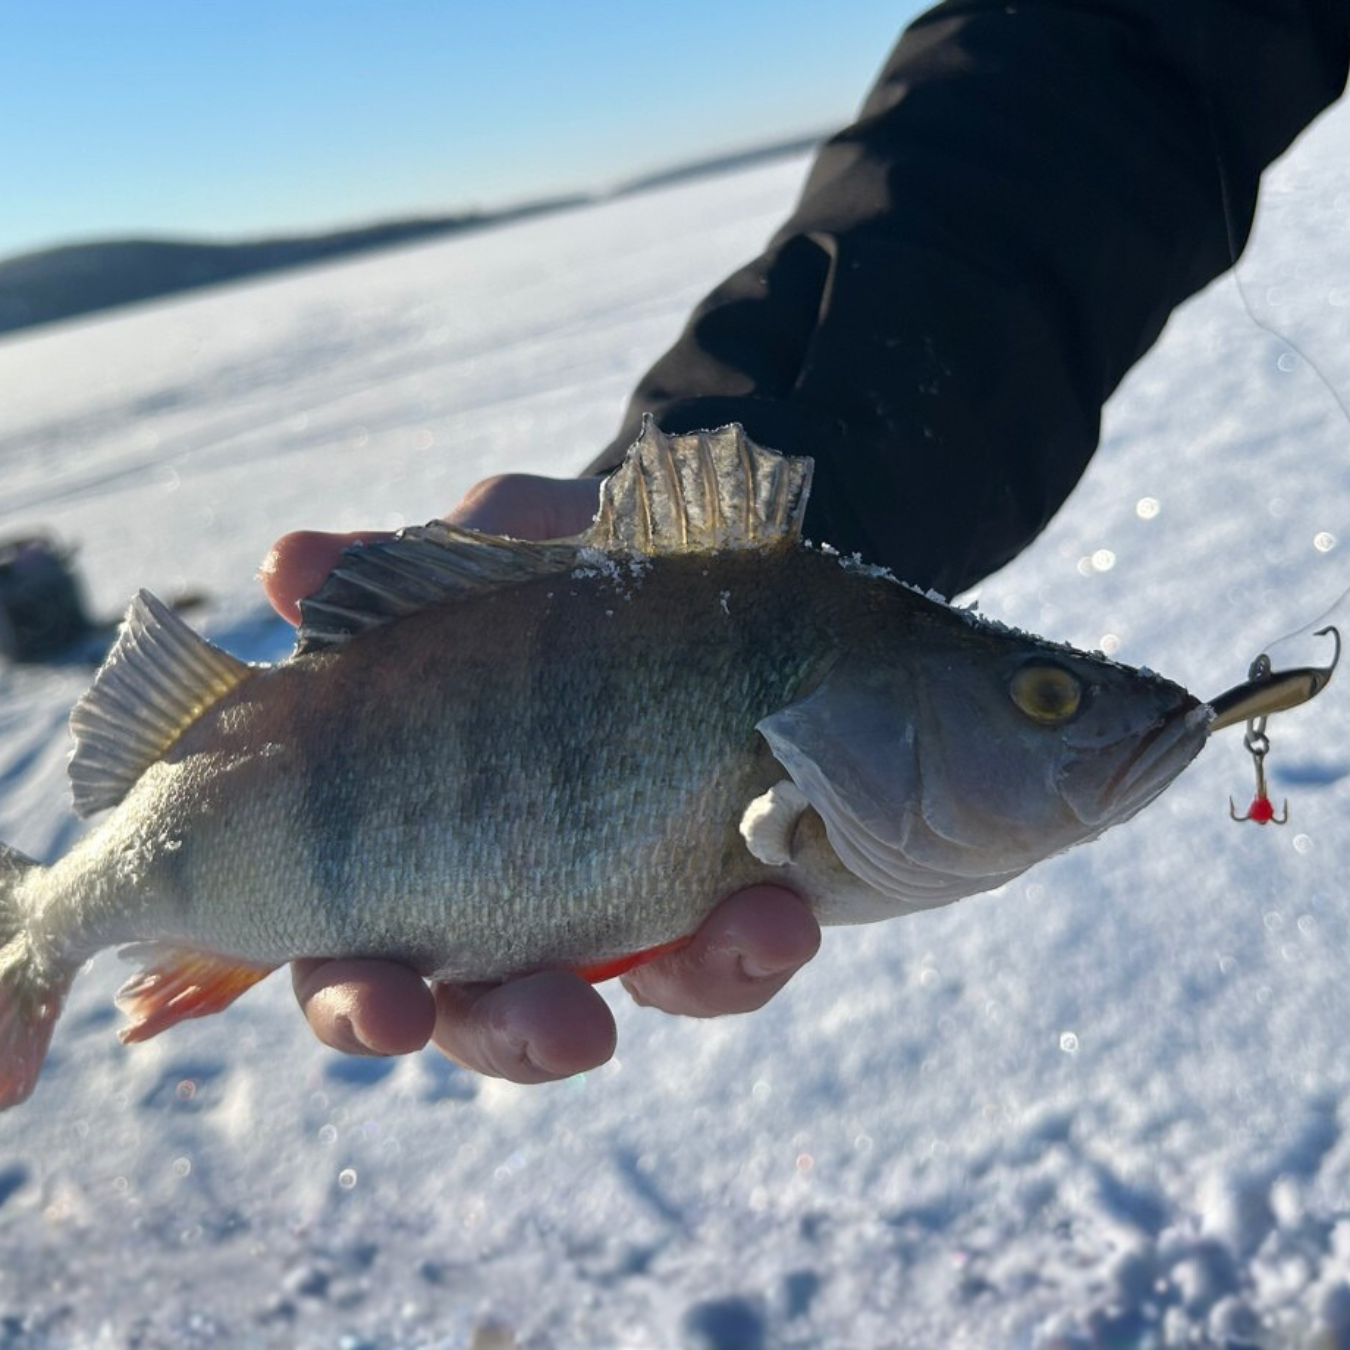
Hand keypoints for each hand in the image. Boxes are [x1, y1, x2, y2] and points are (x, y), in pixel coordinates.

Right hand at [261, 471, 820, 1080]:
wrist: (710, 570)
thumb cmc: (574, 573)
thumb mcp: (503, 547)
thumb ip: (405, 568)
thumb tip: (289, 565)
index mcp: (419, 838)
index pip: (357, 950)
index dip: (358, 1000)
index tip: (390, 1007)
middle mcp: (507, 895)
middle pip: (482, 1015)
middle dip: (514, 1033)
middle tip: (561, 1026)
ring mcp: (617, 910)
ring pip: (626, 1004)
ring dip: (679, 991)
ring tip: (734, 945)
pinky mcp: (715, 906)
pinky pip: (730, 965)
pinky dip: (749, 954)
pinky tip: (779, 914)